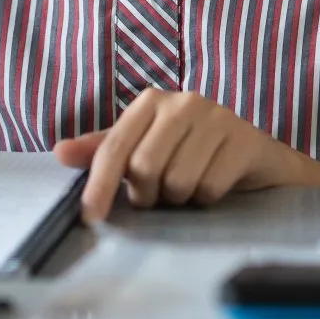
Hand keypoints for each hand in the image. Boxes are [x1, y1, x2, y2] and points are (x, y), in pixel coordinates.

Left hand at [52, 89, 319, 221]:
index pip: (114, 147)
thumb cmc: (196, 153)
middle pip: (144, 169)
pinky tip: (217, 186)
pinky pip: (209, 188)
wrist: (261, 159)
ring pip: (177, 182)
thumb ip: (105, 149)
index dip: (99, 185)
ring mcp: (217, 117)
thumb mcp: (147, 147)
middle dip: (150, 195)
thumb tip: (59, 152)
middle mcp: (183, 101)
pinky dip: (209, 199)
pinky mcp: (244, 139)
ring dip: (181, 199)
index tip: (90, 217)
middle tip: (163, 195)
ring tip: (191, 188)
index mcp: (151, 101)